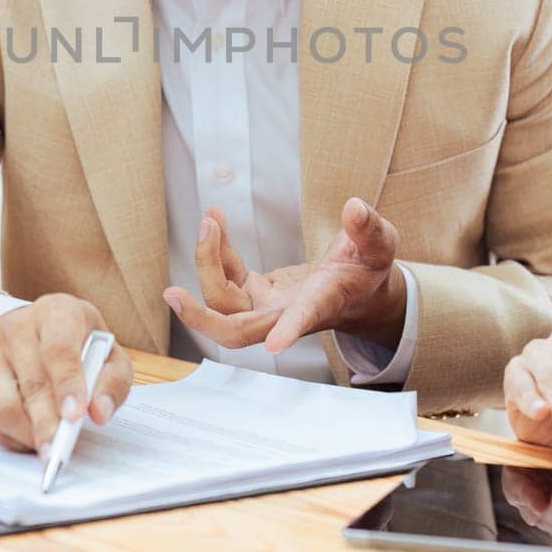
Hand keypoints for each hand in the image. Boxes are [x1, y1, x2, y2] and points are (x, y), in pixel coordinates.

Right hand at [0, 293, 132, 456]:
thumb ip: (112, 381)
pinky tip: (34, 441)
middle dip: (48, 422)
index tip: (76, 415)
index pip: (59, 348)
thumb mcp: (107, 352)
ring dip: (28, 434)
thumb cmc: (78, 343)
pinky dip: (14, 437)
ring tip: (50, 450)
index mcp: (57, 313)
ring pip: (4, 405)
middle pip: (32, 383)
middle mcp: (18, 328)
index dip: (68, 383)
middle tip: (62, 449)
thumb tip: (100, 413)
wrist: (34, 331)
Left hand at [162, 198, 405, 353]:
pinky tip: (216, 219)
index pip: (303, 318)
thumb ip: (369, 229)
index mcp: (321, 303)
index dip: (289, 330)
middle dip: (202, 318)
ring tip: (212, 218)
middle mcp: (285, 313)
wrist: (357, 290)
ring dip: (207, 261)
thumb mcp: (379, 246)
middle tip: (172, 294)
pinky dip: (216, 251)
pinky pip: (225, 278)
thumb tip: (355, 207)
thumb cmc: (368, 270)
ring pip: (222, 301)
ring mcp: (266, 306)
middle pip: (237, 331)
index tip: (277, 344)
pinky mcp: (255, 293)